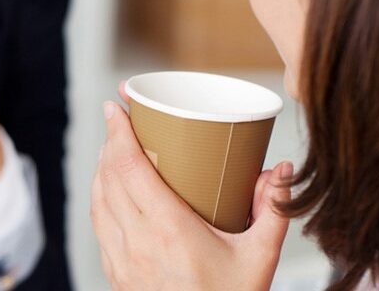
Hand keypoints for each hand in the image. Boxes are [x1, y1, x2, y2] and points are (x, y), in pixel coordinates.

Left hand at [91, 84, 290, 290]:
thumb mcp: (259, 259)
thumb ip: (273, 211)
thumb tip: (281, 170)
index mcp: (169, 230)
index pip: (131, 168)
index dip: (118, 132)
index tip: (114, 107)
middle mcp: (137, 242)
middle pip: (110, 176)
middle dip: (110, 141)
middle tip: (120, 120)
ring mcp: (121, 259)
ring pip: (98, 199)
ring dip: (101, 167)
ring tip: (113, 147)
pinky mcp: (116, 272)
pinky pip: (98, 223)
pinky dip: (98, 196)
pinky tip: (109, 187)